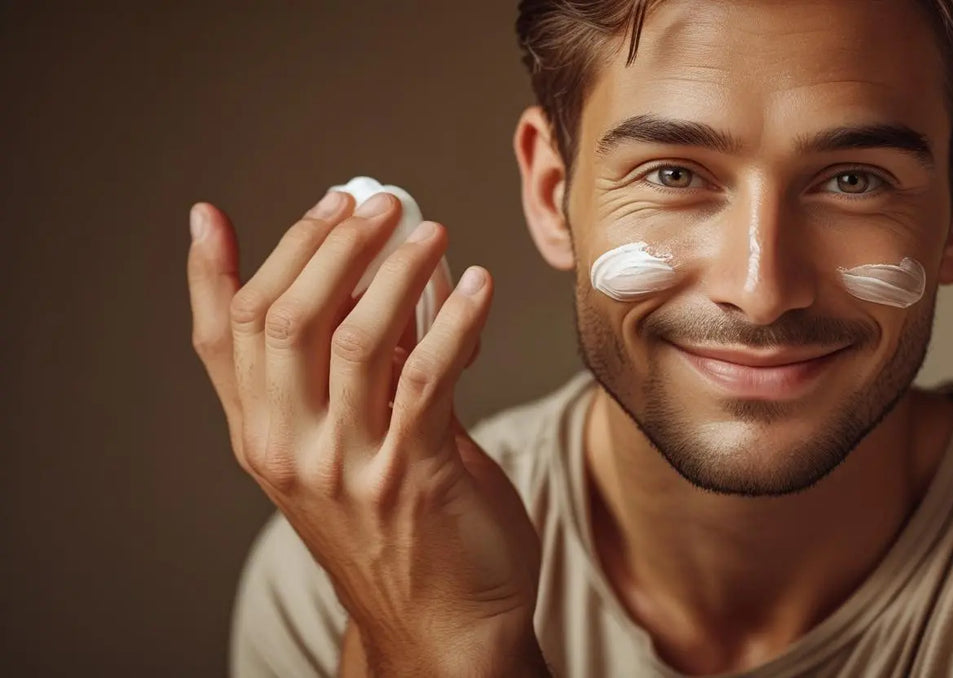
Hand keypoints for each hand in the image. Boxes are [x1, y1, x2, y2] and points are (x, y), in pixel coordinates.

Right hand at [186, 191, 543, 675]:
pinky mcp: (414, 473)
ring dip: (395, 270)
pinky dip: (455, 320)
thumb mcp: (344, 451)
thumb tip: (371, 284)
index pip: (223, 336)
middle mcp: (290, 449)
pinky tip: (477, 285)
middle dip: (326, 247)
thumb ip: (347, 376)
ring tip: (430, 231)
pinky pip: (428, 375)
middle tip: (371, 202)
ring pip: (354, 337)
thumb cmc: (400, 527)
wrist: (443, 624)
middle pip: (285, 319)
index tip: (221, 215)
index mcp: (263, 437)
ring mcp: (348, 464)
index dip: (215, 269)